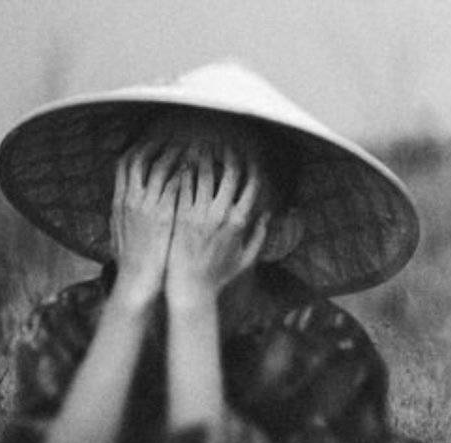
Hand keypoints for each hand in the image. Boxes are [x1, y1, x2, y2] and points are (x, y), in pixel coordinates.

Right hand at [108, 143, 180, 305]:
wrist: (137, 280)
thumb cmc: (132, 262)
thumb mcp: (119, 233)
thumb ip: (121, 216)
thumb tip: (121, 208)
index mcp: (120, 202)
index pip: (125, 164)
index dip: (138, 149)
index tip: (151, 144)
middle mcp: (131, 199)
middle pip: (139, 159)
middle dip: (154, 145)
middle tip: (171, 139)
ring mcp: (146, 206)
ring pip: (158, 167)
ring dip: (173, 155)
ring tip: (188, 148)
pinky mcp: (163, 215)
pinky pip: (173, 185)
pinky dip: (183, 173)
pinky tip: (195, 169)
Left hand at [164, 143, 269, 307]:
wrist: (190, 288)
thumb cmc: (218, 277)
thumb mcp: (246, 259)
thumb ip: (259, 235)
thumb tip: (268, 214)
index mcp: (240, 222)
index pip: (251, 184)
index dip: (251, 167)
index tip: (247, 159)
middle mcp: (222, 214)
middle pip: (230, 172)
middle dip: (229, 154)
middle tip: (224, 146)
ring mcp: (200, 213)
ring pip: (205, 173)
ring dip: (206, 156)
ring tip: (203, 147)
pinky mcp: (181, 215)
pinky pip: (185, 185)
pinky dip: (186, 171)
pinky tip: (185, 163)